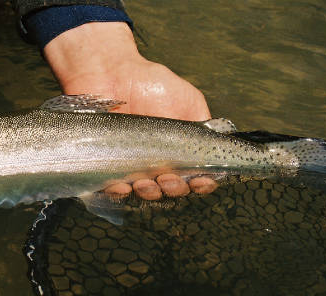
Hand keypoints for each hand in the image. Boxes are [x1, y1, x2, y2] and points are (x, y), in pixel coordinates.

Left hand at [43, 22, 216, 198]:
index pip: (195, 178)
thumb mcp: (187, 100)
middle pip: (170, 190)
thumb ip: (203, 125)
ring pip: (143, 194)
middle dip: (174, 190)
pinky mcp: (104, 166)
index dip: (201, 184)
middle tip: (169, 179)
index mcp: (179, 151)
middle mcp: (157, 163)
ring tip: (147, 183)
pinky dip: (118, 192)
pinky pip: (111, 188)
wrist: (109, 72)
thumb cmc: (150, 84)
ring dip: (149, 194)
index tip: (201, 181)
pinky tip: (122, 186)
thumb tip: (221, 147)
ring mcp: (130, 167)